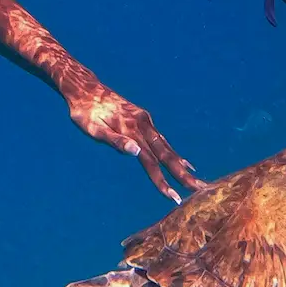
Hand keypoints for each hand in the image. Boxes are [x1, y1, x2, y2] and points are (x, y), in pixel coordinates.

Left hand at [67, 84, 206, 203]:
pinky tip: (181, 161)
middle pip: (166, 155)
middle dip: (182, 174)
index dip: (162, 181)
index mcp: (132, 130)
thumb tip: (135, 152)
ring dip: (180, 164)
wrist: (85, 89)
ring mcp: (145, 121)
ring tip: (195, 179)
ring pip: (166, 146)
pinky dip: (173, 152)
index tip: (174, 197)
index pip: (150, 162)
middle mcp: (143, 125)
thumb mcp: (93, 128)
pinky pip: (162, 139)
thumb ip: (115, 140)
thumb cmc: (84, 113)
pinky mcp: (143, 119)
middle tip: (200, 189)